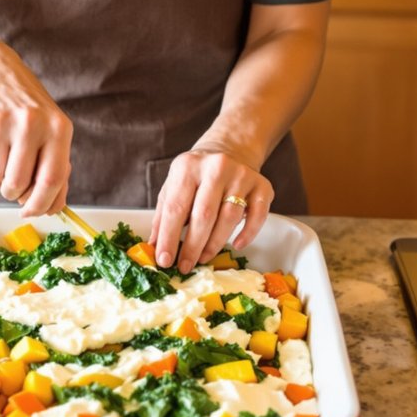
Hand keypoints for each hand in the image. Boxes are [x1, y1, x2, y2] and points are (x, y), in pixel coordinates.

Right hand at [0, 51, 72, 217]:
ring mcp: (1, 123)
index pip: (52, 180)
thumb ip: (54, 166)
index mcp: (57, 128)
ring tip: (1, 157)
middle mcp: (31, 124)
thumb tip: (52, 207)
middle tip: (13, 185)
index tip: (33, 213)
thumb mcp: (50, 129)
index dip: (42, 205)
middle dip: (14, 194)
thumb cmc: (27, 107)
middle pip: (19, 185)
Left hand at [151, 143, 272, 273]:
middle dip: (192, 246)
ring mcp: (242, 175)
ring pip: (230, 217)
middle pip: (204, 215)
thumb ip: (164, 216)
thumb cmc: (196, 176)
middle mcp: (216, 167)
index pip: (176, 207)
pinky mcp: (262, 185)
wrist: (230, 150)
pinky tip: (236, 245)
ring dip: (215, 243)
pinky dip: (248, 233)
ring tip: (203, 257)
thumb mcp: (174, 187)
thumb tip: (155, 248)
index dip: (169, 237)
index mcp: (188, 167)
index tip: (164, 260)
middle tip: (185, 266)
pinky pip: (258, 215)